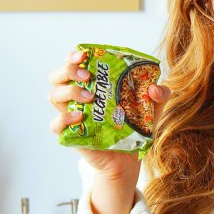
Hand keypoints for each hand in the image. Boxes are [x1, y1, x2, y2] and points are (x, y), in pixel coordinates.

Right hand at [47, 49, 170, 213]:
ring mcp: (70, 115)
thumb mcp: (152, 109)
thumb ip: (160, 95)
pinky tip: (79, 117)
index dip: (73, 56)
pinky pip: (55, 124)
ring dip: (69, 91)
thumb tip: (154, 88)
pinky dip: (63, 118)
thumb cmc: (135, 127)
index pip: (74, 63)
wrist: (129, 159)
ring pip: (53, 95)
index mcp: (92, 84)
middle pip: (57, 76)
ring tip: (90, 98)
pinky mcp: (69, 135)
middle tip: (87, 76)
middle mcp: (77, 97)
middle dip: (68, 70)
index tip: (84, 54)